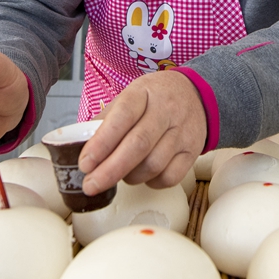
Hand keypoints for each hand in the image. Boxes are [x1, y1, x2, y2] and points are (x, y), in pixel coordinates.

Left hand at [77, 70, 206, 194]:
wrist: (197, 95)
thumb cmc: (154, 98)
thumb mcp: (129, 97)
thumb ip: (106, 120)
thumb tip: (81, 146)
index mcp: (143, 93)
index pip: (122, 117)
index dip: (102, 143)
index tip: (85, 163)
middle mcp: (165, 111)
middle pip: (138, 145)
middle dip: (111, 170)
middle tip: (91, 185)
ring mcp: (182, 132)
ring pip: (153, 165)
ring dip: (130, 177)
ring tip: (119, 174)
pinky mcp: (193, 151)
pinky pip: (170, 177)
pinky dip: (151, 183)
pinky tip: (143, 176)